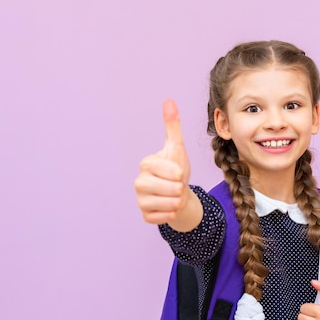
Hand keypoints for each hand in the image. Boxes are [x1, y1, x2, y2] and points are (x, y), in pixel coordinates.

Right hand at [135, 99, 191, 224]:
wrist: (178, 192)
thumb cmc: (176, 169)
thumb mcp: (177, 147)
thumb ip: (172, 125)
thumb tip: (168, 101)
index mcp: (146, 164)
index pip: (172, 172)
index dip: (180, 173)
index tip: (178, 172)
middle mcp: (139, 182)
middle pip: (172, 190)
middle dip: (180, 189)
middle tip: (177, 186)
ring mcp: (140, 199)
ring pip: (169, 205)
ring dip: (178, 202)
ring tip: (175, 196)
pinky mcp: (144, 215)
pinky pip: (163, 218)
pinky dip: (171, 214)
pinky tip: (170, 207)